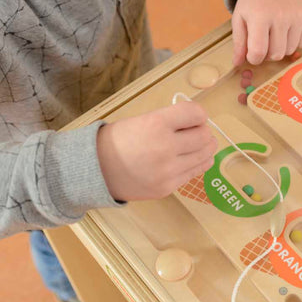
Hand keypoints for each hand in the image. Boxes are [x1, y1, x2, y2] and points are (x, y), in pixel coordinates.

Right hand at [96, 101, 217, 200]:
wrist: (96, 169)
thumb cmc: (119, 140)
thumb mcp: (143, 119)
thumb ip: (171, 120)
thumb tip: (198, 122)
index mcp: (157, 124)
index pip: (196, 113)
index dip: (198, 114)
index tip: (194, 117)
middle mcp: (165, 147)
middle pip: (205, 136)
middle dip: (203, 131)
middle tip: (195, 132)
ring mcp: (167, 171)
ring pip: (205, 156)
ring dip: (205, 148)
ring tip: (197, 146)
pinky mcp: (167, 187)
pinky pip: (195, 173)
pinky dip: (197, 163)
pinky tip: (191, 159)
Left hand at [231, 0, 301, 65]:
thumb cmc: (252, 3)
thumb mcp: (239, 19)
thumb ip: (238, 43)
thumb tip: (238, 63)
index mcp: (260, 16)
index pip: (258, 52)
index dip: (254, 58)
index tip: (252, 54)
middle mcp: (281, 16)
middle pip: (276, 55)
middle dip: (267, 54)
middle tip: (263, 42)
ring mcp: (298, 16)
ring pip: (290, 51)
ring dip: (281, 48)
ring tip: (274, 34)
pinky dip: (294, 42)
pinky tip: (287, 30)